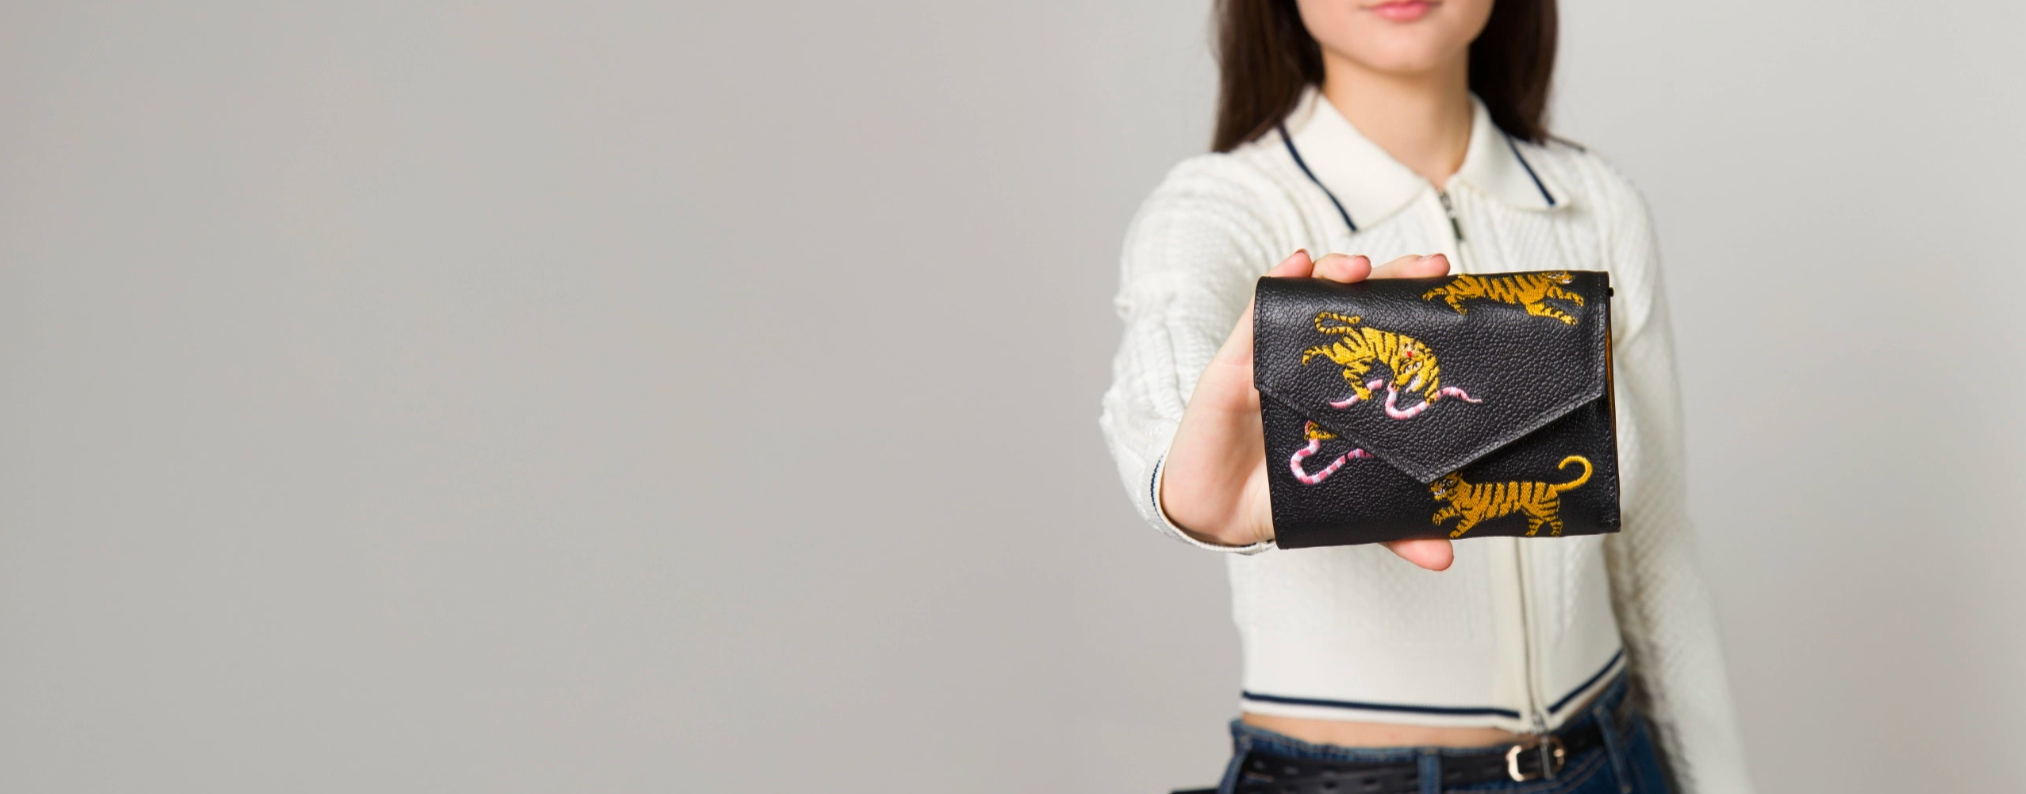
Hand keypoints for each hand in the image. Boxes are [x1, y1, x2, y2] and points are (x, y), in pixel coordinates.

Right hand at [1158, 250, 1455, 570]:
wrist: (1215, 514)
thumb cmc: (1279, 494)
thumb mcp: (1344, 507)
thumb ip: (1392, 526)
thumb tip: (1444, 556)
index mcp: (1349, 391)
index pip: (1390, 341)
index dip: (1421, 315)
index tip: (1456, 297)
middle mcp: (1316, 366)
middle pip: (1359, 307)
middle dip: (1395, 278)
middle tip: (1430, 266)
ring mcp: (1276, 359)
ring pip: (1309, 299)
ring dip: (1337, 271)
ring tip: (1361, 266)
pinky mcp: (1234, 364)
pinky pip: (1256, 315)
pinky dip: (1278, 283)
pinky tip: (1298, 265)